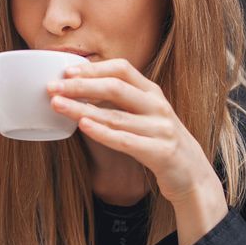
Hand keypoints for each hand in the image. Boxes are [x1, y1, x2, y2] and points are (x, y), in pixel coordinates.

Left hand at [46, 59, 220, 206]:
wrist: (193, 175)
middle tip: (52, 88)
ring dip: (82, 110)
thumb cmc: (161, 143)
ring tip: (57, 106)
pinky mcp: (161, 152)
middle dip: (81, 86)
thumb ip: (122, 102)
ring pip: (115, 116)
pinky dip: (102, 133)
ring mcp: (161, 129)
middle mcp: (158, 106)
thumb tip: (81, 90)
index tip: (66, 72)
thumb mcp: (146, 115)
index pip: (122, 69)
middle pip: (116, 88)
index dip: (93, 68)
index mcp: (153, 92)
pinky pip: (126, 141)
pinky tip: (83, 127)